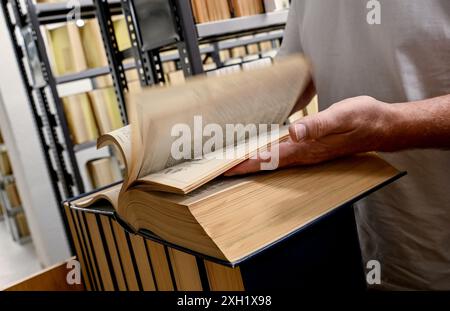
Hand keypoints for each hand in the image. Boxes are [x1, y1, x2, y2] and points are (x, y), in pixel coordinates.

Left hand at [225, 96, 394, 175]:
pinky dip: (266, 156)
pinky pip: (282, 155)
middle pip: (266, 164)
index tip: (224, 168)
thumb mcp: (342, 116)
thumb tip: (294, 131)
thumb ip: (318, 125)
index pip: (268, 158)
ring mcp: (307, 154)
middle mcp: (303, 155)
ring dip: (252, 164)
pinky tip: (260, 152)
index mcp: (306, 148)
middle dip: (242, 167)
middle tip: (219, 170)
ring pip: (272, 162)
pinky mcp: (311, 149)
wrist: (382, 126)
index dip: (246, 163)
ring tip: (232, 164)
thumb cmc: (364, 119)